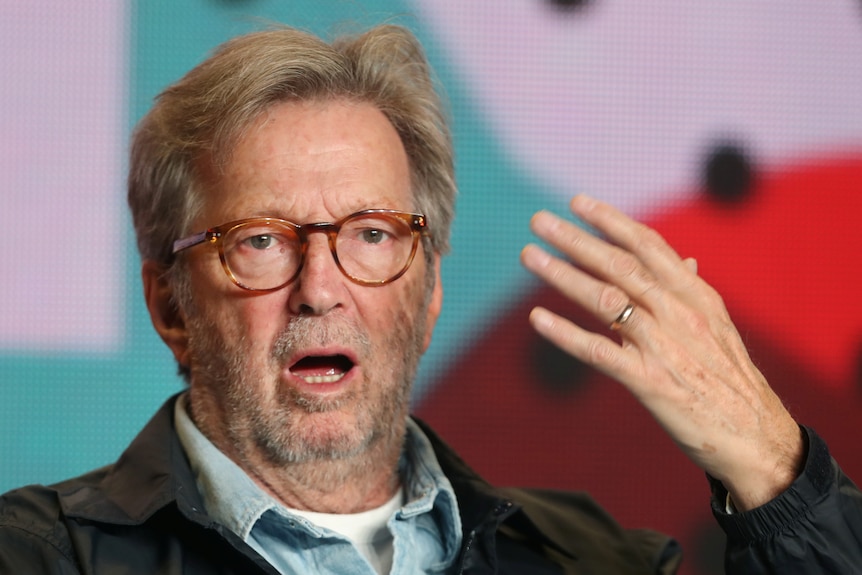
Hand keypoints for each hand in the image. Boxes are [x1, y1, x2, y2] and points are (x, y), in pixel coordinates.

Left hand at [520, 195, 803, 510]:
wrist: (755, 436)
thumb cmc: (730, 378)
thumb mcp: (717, 326)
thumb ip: (692, 291)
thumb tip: (685, 259)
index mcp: (696, 295)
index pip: (649, 246)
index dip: (612, 222)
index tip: (578, 202)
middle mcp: (679, 313)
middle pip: (620, 265)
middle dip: (576, 239)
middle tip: (538, 220)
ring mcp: (663, 346)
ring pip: (605, 300)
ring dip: (562, 275)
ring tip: (529, 255)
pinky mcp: (649, 382)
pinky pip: (599, 352)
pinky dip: (565, 334)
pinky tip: (536, 319)